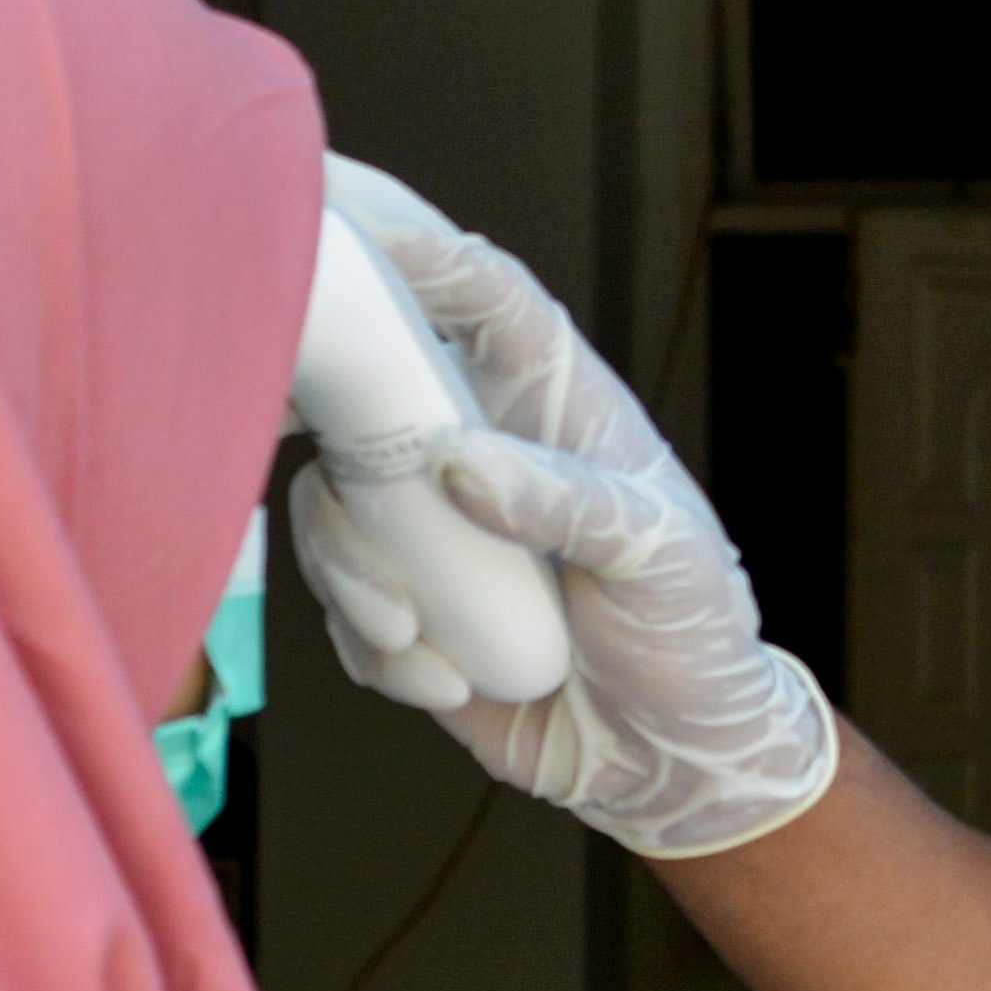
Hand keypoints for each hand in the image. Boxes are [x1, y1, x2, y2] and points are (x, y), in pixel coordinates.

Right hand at [288, 168, 841, 859]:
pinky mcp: (403, 605)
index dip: (419, 248)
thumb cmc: (691, 635)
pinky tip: (446, 680)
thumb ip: (567, 501)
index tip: (352, 230)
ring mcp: (430, 529)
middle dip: (320, 412)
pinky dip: (376, 647)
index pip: (482, 295)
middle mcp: (477, 450)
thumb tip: (457, 461)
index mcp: (550, 406)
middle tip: (299, 440)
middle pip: (366, 389)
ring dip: (351, 572)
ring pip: (332, 505)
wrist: (667, 761)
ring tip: (411, 635)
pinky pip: (341, 603)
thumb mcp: (657, 558)